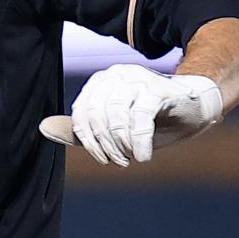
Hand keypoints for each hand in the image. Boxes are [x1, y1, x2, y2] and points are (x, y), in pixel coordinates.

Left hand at [47, 64, 223, 167]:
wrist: (195, 106)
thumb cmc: (153, 119)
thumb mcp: (113, 128)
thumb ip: (81, 130)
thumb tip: (43, 128)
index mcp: (101, 82)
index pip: (82, 115)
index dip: (90, 142)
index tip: (105, 158)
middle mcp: (116, 75)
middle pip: (97, 117)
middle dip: (107, 146)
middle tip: (121, 161)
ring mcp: (137, 79)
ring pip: (115, 118)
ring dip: (122, 146)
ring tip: (132, 158)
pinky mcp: (158, 90)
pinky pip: (139, 118)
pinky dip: (139, 142)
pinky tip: (144, 155)